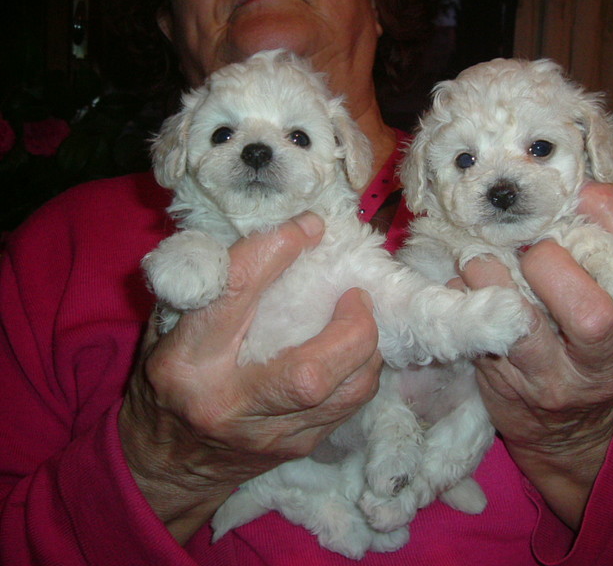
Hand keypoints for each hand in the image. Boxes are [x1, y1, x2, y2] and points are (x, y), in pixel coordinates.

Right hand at [119, 213, 382, 543]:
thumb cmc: (166, 381)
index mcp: (186, 363)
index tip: (308, 226)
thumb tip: (270, 235)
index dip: (277, 252)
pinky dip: (362, 369)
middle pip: (309, 372)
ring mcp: (270, 435)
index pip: (235, 297)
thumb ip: (209, 284)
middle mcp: (230, 405)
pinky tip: (354, 348)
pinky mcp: (298, 448)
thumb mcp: (167, 326)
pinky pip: (350, 405)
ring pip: (344, 393)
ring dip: (366, 347)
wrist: (167, 465)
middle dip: (349, 327)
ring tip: (359, 317)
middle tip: (355, 294)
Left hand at [458, 183, 612, 528]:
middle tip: (527, 247)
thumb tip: (575, 189)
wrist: (567, 435)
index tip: (576, 190)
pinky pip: (481, 333)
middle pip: (592, 312)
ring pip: (526, 326)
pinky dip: (465, 297)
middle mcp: (609, 359)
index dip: (608, 216)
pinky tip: (463, 285)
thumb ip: (606, 259)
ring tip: (480, 258)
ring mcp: (557, 380)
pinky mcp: (512, 390)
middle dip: (549, 262)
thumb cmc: (588, 354)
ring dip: (493, 275)